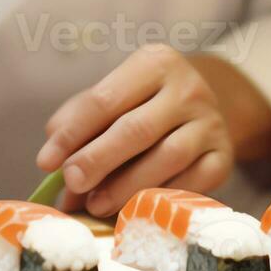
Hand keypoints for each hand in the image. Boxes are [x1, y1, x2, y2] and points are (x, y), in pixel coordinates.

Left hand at [35, 45, 234, 216]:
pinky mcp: (224, 156)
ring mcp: (210, 123)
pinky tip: (134, 208)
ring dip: (126, 186)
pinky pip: (191, 182)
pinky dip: (159, 198)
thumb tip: (52, 161)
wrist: (203, 109)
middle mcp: (188, 88)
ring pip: (166, 158)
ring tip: (96, 204)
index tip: (46, 162)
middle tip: (71, 184)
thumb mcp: (113, 96)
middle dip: (98, 160)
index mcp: (154, 63)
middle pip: (136, 129)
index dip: (72, 134)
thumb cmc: (143, 104)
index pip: (105, 99)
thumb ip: (79, 121)